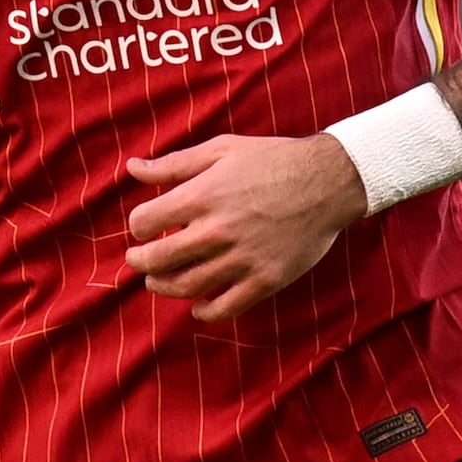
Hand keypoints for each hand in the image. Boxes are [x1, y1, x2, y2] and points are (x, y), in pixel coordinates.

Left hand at [120, 132, 371, 318]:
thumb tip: (132, 167)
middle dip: (139, 262)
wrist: (329, 180)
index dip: (139, 225)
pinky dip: (203, 312)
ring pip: (184, 287)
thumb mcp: (221, 150)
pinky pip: (223, 308)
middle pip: (157, 260)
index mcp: (201, 196)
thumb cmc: (272, 160)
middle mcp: (217, 231)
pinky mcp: (264, 280)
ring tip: (159, 281)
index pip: (144, 222)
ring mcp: (241, 259)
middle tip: (138, 260)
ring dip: (163, 287)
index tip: (145, 226)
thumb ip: (174, 164)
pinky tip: (198, 306)